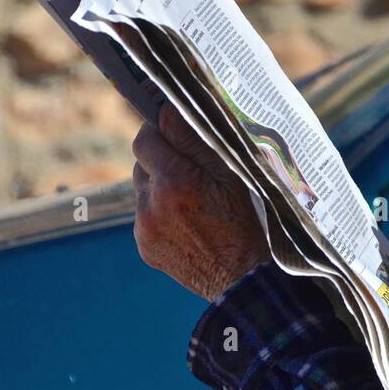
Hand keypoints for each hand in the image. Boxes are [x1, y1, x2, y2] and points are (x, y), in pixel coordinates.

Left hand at [132, 104, 267, 301]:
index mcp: (174, 181)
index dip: (159, 132)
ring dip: (161, 189)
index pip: (145, 139)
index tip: (174, 133)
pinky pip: (145, 218)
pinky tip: (189, 224)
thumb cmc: (247, 222)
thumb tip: (168, 110)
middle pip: (141, 164)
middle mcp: (151, 203)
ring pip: (143, 192)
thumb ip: (195, 142)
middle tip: (192, 171)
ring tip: (193, 202)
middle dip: (162, 161)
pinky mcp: (144, 246)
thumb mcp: (231, 176)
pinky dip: (161, 215)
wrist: (244, 279)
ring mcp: (144, 227)